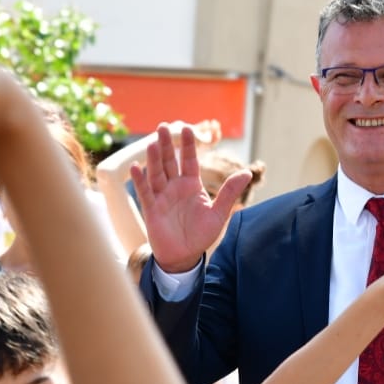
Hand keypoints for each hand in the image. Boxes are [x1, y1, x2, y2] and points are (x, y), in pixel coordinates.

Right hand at [130, 124, 250, 273]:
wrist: (185, 257)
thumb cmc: (201, 235)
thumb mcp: (219, 213)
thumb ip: (229, 192)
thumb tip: (247, 173)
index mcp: (192, 185)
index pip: (189, 160)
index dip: (188, 145)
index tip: (188, 128)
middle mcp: (175, 187)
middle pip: (169, 162)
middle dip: (166, 145)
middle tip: (163, 126)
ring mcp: (162, 197)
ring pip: (156, 174)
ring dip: (153, 159)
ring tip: (152, 143)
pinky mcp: (152, 209)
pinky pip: (145, 192)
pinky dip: (140, 180)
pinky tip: (136, 167)